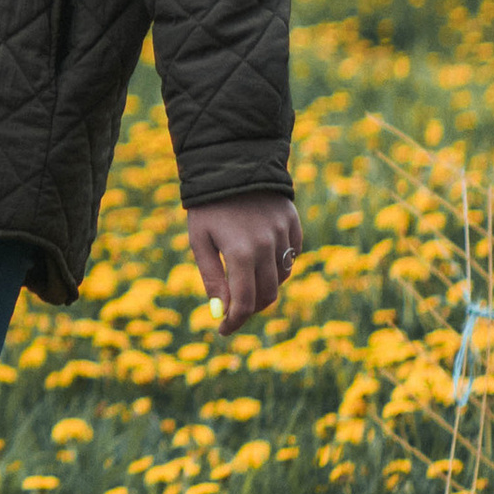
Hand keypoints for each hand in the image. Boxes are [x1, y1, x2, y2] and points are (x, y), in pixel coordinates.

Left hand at [186, 194, 302, 334]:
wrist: (231, 162)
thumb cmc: (208, 205)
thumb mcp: (200, 241)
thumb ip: (212, 278)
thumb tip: (221, 313)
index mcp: (241, 252)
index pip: (244, 302)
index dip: (234, 322)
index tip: (223, 331)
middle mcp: (267, 245)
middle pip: (267, 294)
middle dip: (250, 308)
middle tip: (233, 310)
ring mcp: (284, 233)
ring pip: (282, 276)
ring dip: (265, 286)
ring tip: (245, 281)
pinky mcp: (293, 222)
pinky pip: (292, 254)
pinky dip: (280, 264)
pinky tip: (262, 259)